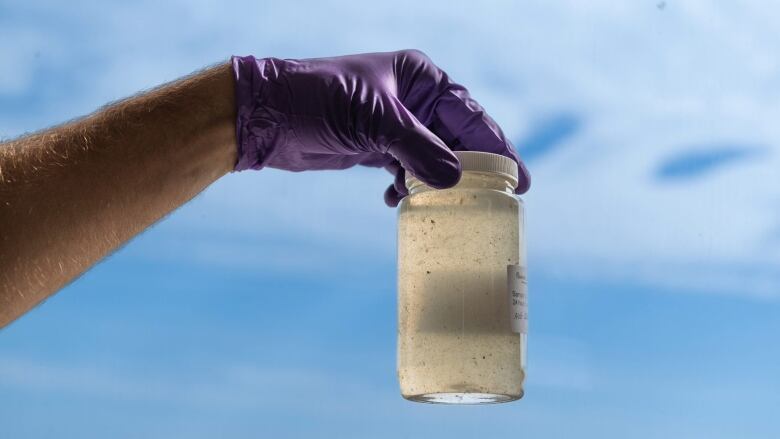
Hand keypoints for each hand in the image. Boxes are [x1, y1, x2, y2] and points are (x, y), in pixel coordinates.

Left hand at [232, 50, 529, 205]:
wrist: (267, 117)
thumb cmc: (319, 101)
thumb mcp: (375, 122)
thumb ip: (419, 150)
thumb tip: (455, 181)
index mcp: (420, 78)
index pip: (470, 114)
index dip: (496, 147)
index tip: (518, 180)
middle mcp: (412, 98)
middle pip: (456, 138)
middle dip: (470, 170)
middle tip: (496, 201)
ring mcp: (394, 124)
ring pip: (432, 158)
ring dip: (437, 182)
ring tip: (445, 205)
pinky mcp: (375, 146)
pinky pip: (405, 169)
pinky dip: (406, 186)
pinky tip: (396, 199)